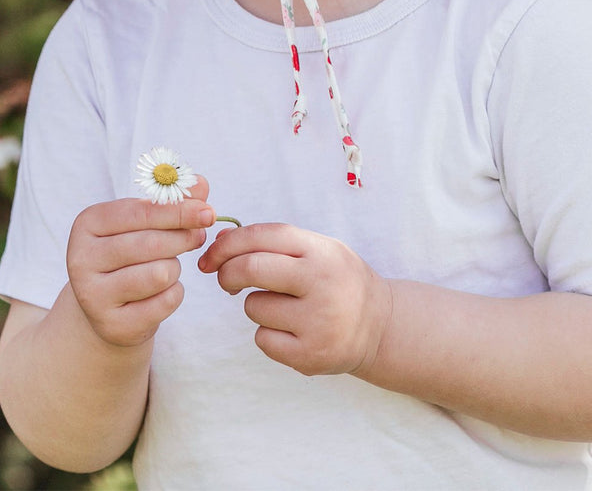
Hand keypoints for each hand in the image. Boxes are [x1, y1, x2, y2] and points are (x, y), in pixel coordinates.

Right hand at [66, 176, 213, 348]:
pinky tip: (162, 291)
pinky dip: (174, 294)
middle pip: (150, 244)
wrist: (108, 306)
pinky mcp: (112, 325)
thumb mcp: (144, 223)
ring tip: (167, 267)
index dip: (178, 211)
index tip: (208, 212)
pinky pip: (164, 302)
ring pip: (160, 274)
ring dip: (175, 268)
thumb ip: (172, 201)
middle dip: (183, 238)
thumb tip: (201, 183)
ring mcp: (92, 295)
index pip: (139, 212)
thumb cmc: (129, 253)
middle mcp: (81, 259)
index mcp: (87, 224)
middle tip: (198, 236)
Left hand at [197, 223, 391, 377]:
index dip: (228, 243)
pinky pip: (262, 339)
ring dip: (256, 305)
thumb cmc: (337, 280)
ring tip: (284, 308)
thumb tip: (220, 244)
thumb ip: (273, 244)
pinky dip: (268, 334)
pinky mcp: (310, 355)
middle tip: (226, 280)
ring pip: (254, 307)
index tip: (211, 255)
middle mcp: (321, 282)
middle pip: (251, 269)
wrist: (381, 326)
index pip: (263, 236)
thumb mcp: (318, 250)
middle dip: (227, 273)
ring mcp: (317, 321)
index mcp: (322, 251)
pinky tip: (292, 331)